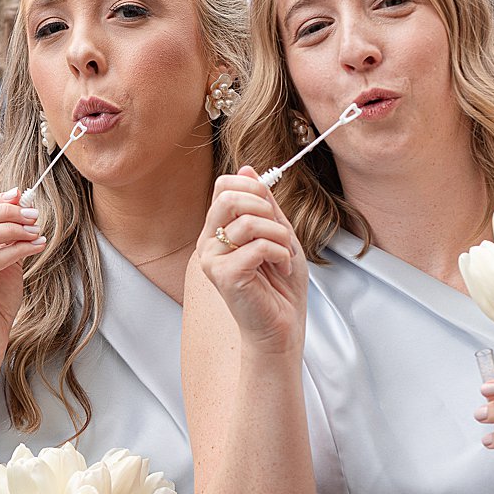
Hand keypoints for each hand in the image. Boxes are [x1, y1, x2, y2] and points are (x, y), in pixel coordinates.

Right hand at [198, 169, 306, 355]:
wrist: (282, 327)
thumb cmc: (280, 286)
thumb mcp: (278, 233)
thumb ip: (264, 203)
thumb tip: (248, 167)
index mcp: (217, 230)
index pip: (223, 186)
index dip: (251, 185)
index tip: (272, 206)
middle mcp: (208, 243)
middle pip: (228, 196)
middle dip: (265, 206)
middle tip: (279, 230)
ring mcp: (212, 260)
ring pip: (248, 221)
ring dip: (279, 235)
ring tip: (284, 254)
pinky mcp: (224, 276)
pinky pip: (257, 246)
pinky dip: (279, 253)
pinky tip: (281, 268)